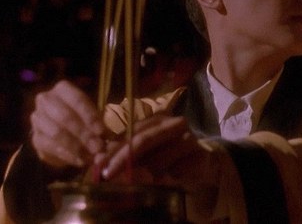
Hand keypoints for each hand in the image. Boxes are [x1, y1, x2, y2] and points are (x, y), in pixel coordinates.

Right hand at [29, 80, 106, 167]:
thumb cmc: (82, 117)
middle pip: (65, 117)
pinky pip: (51, 148)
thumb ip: (101, 123)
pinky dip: (68, 156)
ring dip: (76, 146)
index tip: (102, 131)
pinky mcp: (36, 138)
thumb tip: (109, 137)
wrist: (60, 130)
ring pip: (57, 133)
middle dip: (84, 134)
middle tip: (98, 147)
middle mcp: (46, 100)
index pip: (78, 100)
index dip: (90, 116)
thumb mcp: (93, 115)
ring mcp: (38, 119)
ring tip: (91, 156)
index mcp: (63, 89)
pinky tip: (80, 161)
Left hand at [98, 114, 217, 191]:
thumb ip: (123, 153)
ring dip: (146, 173)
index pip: (131, 132)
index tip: (99, 164)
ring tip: (143, 180)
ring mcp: (188, 138)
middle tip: (108, 174)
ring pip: (159, 158)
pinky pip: (175, 170)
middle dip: (123, 159)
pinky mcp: (199, 154)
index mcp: (158, 120)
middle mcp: (173, 124)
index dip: (114, 148)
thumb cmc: (170, 157)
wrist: (203, 164)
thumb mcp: (144, 154)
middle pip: (143, 139)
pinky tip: (166, 180)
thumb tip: (98, 158)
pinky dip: (166, 178)